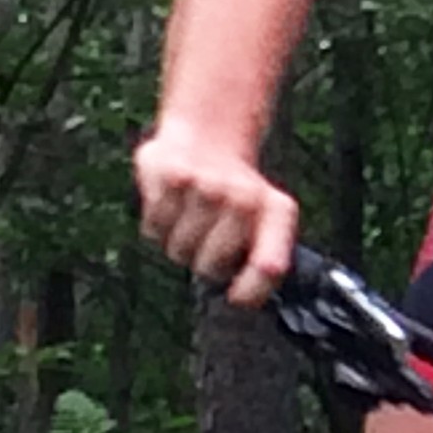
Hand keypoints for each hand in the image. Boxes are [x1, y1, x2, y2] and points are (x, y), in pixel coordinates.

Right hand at [134, 122, 297, 306]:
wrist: (209, 132)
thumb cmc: (236, 192)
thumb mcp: (265, 217)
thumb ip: (265, 257)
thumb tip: (248, 300)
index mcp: (276, 211)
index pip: (269, 267)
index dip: (251, 292)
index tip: (236, 297)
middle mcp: (244, 197)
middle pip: (211, 266)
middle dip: (204, 263)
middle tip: (208, 239)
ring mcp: (207, 186)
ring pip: (179, 250)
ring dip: (179, 243)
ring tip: (190, 217)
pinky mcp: (172, 176)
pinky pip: (156, 228)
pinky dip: (158, 224)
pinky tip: (172, 204)